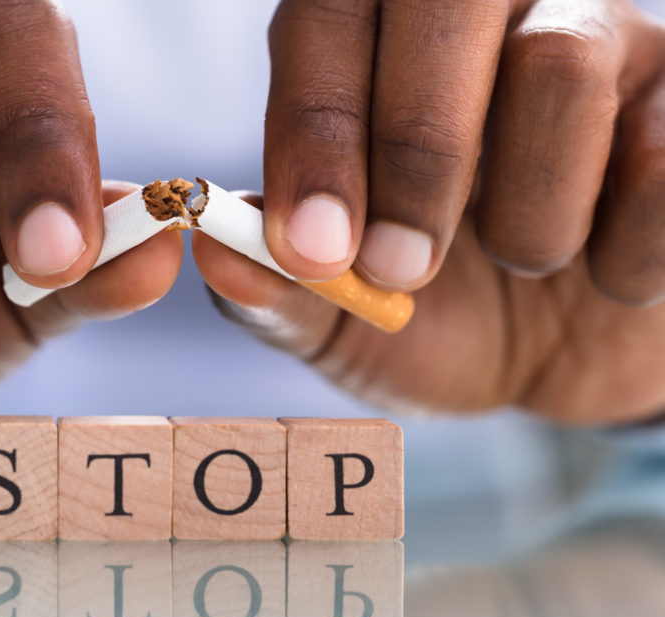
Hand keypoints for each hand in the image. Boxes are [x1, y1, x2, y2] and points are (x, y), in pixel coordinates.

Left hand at [195, 0, 664, 424]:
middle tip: (400, 269)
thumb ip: (281, 293)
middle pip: (445, 2)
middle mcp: (484, 17)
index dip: (316, 128)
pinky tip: (607, 278)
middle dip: (418, 153)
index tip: (313, 247)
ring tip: (521, 266)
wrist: (564, 358)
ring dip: (528, 212)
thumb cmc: (437, 322)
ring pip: (560, 66)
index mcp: (375, 51)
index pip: (326, 22)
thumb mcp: (345, 326)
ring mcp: (598, 38)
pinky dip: (626, 247)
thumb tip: (215, 253)